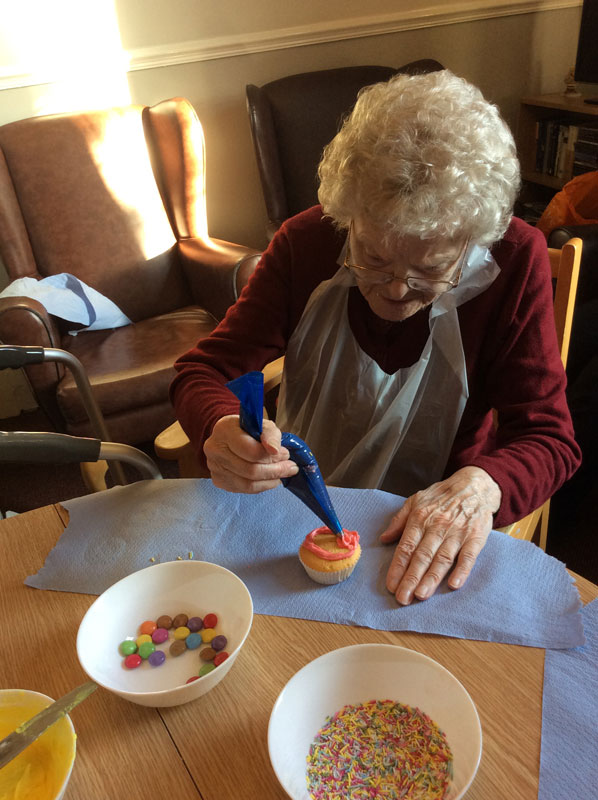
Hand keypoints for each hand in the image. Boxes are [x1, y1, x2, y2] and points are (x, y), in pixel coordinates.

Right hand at [204, 414, 298, 492]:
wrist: (226, 437)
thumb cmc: (245, 430)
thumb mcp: (261, 424)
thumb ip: (270, 434)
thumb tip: (275, 450)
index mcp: (224, 430)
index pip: (251, 451)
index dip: (272, 456)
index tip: (285, 454)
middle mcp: (215, 449)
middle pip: (250, 470)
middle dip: (275, 470)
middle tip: (290, 467)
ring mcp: (215, 467)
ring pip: (248, 484)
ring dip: (270, 480)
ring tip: (282, 474)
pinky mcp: (218, 480)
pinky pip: (244, 489)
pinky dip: (261, 486)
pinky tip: (270, 479)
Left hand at [380, 466, 500, 604]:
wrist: (474, 485)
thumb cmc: (442, 496)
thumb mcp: (416, 500)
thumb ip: (399, 520)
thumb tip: (383, 539)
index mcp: (420, 518)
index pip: (406, 547)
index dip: (397, 567)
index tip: (391, 585)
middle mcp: (437, 526)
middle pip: (422, 556)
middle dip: (411, 578)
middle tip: (402, 598)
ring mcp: (457, 532)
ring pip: (442, 559)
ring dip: (432, 578)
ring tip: (421, 595)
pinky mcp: (475, 537)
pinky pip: (468, 556)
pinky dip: (462, 570)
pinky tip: (454, 584)